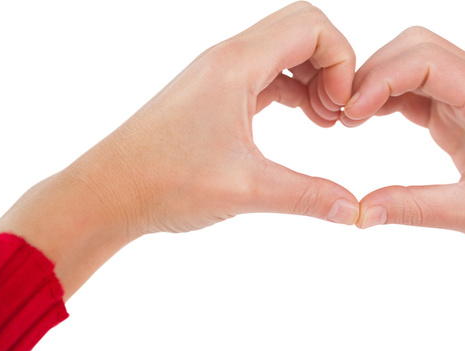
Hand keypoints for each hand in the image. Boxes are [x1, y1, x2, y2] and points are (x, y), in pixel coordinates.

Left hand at [0, 2, 358, 297]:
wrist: (109, 192)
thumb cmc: (164, 183)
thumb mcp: (246, 190)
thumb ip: (308, 196)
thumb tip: (354, 209)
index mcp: (235, 66)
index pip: (310, 26)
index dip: (342, 61)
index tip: (341, 110)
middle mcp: (228, 58)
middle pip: (301, 28)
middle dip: (333, 63)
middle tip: (338, 112)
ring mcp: (220, 74)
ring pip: (284, 49)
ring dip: (315, 76)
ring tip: (325, 121)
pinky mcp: (216, 93)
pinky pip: (268, 72)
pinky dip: (294, 88)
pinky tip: (303, 120)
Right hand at [341, 27, 464, 318]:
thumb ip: (414, 208)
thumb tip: (360, 211)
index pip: (428, 61)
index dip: (382, 78)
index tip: (351, 112)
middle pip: (418, 48)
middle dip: (375, 73)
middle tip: (344, 113)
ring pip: (415, 64)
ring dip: (379, 83)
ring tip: (350, 118)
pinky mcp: (461, 113)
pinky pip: (418, 90)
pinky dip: (389, 99)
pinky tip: (368, 119)